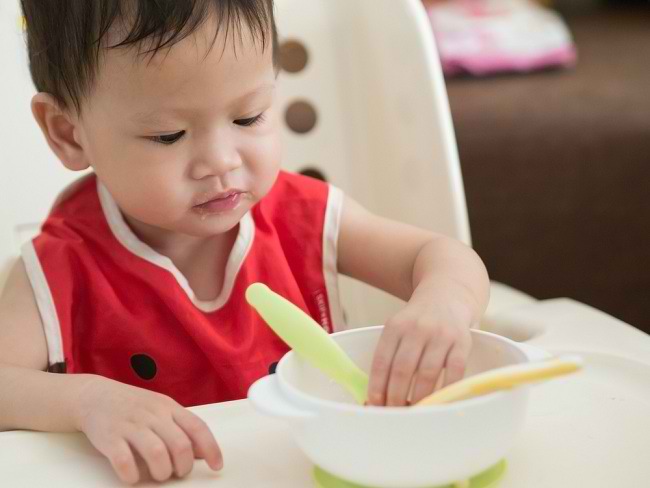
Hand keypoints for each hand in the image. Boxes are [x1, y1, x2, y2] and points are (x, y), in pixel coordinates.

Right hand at [73, 376, 222, 483]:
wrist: (94, 395)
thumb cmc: (133, 406)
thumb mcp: (161, 409)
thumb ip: (181, 428)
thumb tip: (202, 452)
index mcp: (169, 407)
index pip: (197, 427)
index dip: (211, 448)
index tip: (217, 466)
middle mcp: (152, 414)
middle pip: (180, 444)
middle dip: (183, 467)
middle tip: (177, 472)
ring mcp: (130, 425)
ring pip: (156, 453)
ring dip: (162, 472)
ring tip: (159, 475)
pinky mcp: (109, 437)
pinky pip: (124, 461)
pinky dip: (132, 475)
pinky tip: (133, 476)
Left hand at [367, 297, 473, 406]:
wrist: (449, 293)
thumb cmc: (420, 320)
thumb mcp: (400, 326)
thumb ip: (391, 352)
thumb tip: (380, 393)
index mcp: (395, 326)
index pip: (382, 360)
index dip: (377, 385)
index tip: (375, 403)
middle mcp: (417, 328)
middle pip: (402, 369)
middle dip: (396, 396)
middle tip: (394, 412)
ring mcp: (441, 334)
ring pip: (426, 373)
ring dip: (419, 398)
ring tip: (414, 411)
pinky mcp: (462, 341)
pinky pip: (453, 371)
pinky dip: (445, 390)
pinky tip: (439, 401)